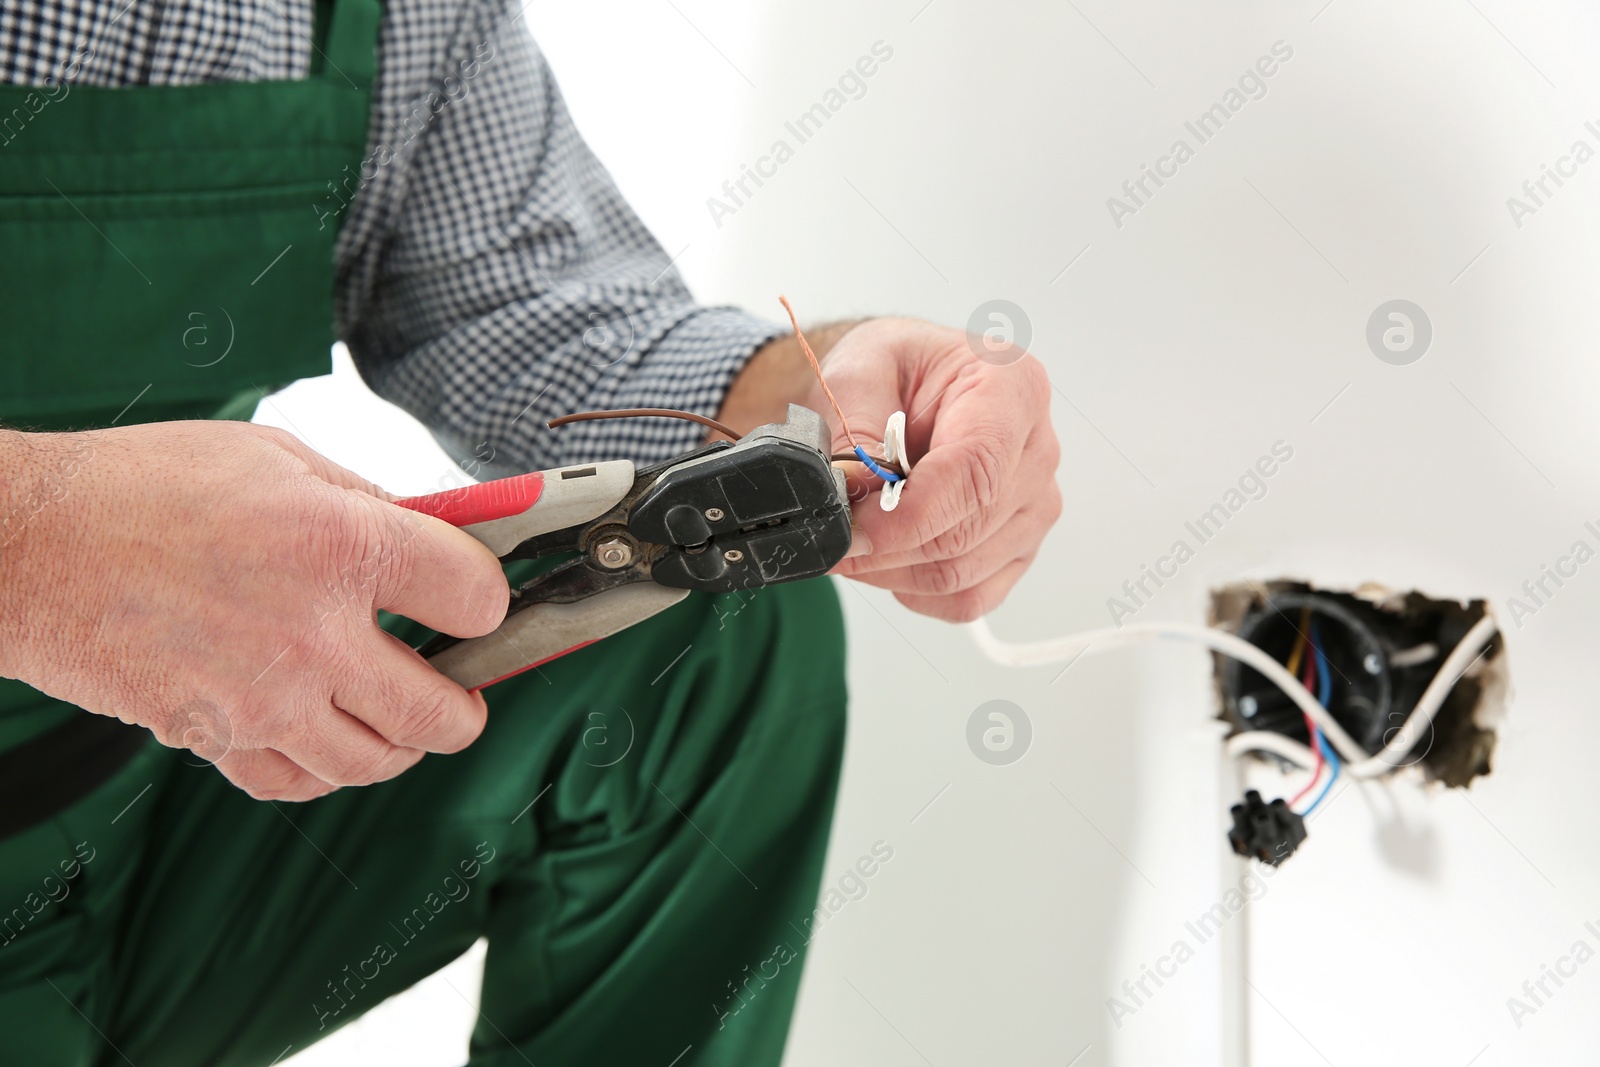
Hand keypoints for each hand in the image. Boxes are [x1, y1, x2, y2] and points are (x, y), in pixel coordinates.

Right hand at [0, 422, 509, 800]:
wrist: (26, 547)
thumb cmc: (146, 485)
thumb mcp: (278, 458)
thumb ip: (370, 502)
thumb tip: (439, 530)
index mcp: (341, 546)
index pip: (473, 596)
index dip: (487, 597)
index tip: (476, 600)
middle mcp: (313, 635)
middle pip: (439, 712)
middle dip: (466, 704)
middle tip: (463, 688)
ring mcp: (263, 700)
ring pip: (375, 761)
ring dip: (403, 742)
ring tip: (400, 714)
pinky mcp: (213, 738)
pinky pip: (297, 783)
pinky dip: (326, 767)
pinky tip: (327, 733)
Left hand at [810, 318, 1060, 620]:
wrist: (898, 388)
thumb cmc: (891, 372)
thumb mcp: (856, 374)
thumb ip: (856, 430)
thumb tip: (858, 489)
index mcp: (1013, 387)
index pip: (977, 469)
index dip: (914, 512)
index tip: (857, 528)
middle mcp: (1037, 450)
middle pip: (968, 529)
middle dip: (888, 545)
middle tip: (832, 534)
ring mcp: (1033, 506)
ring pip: (962, 572)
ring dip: (892, 569)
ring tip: (851, 539)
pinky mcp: (1017, 549)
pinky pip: (967, 597)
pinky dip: (915, 590)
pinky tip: (888, 557)